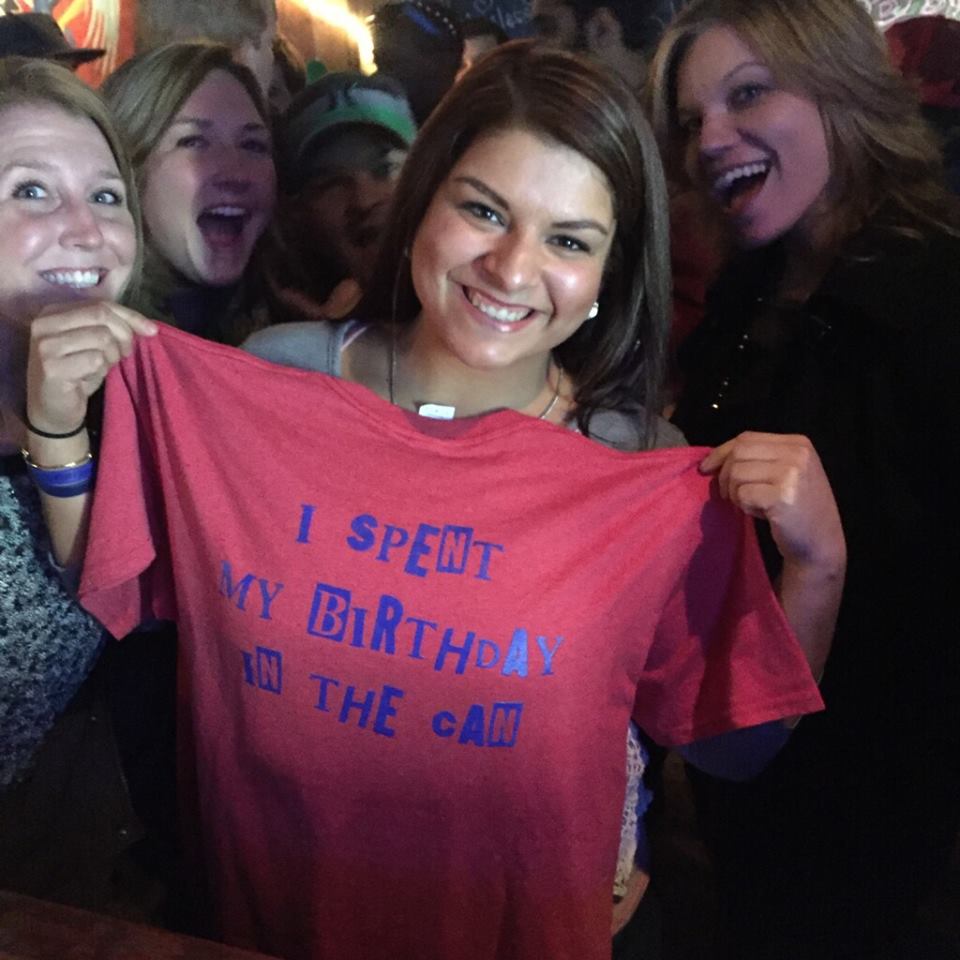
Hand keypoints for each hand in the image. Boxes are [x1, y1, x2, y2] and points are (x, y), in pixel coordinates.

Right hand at [27, 301, 157, 433]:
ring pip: (101, 338)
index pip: (100, 304)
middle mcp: (44, 324)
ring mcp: (45, 345)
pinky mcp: (51, 367)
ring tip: (99, 367)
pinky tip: (87, 378)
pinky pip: (95, 360)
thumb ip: (114, 328)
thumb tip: (150, 328)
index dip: (130, 316)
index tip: (151, 331)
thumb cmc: (75, 373)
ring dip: (110, 356)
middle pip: (101, 316)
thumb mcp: (95, 344)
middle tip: (123, 355)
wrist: (52, 409)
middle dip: (123, 336)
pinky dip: (100, 370)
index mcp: (53, 312)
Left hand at [699, 432, 845, 573]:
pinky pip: (743, 494)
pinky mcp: (782, 496)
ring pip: (737, 473)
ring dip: (736, 494)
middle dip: (725, 475)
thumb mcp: (785, 474)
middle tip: (731, 496)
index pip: (746, 438)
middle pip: (738, 452)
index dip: (720, 453)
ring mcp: (792, 473)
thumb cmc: (798, 509)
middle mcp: (797, 453)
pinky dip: (745, 506)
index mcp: (798, 443)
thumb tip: (713, 460)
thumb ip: (758, 460)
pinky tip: (762, 514)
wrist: (821, 543)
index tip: (706, 468)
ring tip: (754, 505)